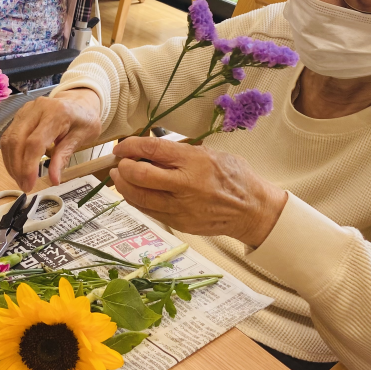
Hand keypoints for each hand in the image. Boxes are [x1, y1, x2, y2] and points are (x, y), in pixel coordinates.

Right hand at [0, 89, 102, 191]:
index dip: (29, 166)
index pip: (34, 142)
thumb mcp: (81, 137)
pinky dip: (10, 155)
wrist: (79, 102)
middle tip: (24, 186)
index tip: (30, 184)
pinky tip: (17, 168)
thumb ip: (64, 156)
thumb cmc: (83, 119)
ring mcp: (25, 111)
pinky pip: (8, 138)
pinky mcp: (19, 116)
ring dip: (12, 163)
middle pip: (17, 140)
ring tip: (20, 180)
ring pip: (9, 139)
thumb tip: (53, 179)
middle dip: (17, 167)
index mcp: (56, 112)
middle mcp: (37, 108)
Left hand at [109, 137, 287, 246]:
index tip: (121, 147)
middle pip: (141, 175)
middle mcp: (186, 185)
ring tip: (119, 178)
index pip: (153, 149)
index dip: (131, 146)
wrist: (252, 209)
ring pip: (140, 198)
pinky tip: (133, 193)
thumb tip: (150, 149)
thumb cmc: (233, 177)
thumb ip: (181, 152)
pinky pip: (149, 211)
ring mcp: (182, 207)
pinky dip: (136, 201)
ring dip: (123, 186)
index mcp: (195, 161)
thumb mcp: (210, 153)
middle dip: (123, 168)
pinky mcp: (179, 223)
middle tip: (118, 163)